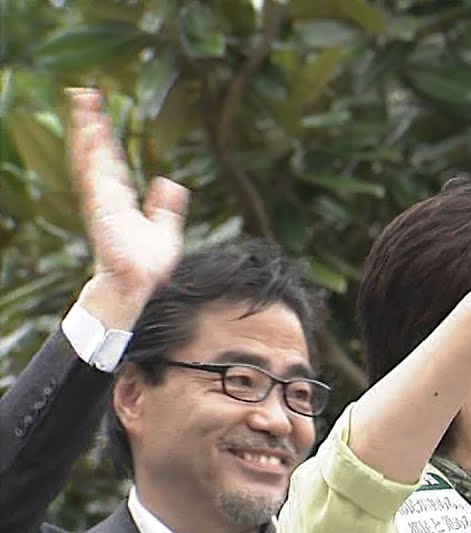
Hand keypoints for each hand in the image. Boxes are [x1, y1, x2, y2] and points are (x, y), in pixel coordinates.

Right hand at [67, 88, 187, 294]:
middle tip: (83, 92)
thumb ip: (166, 207)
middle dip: (89, 123)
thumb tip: (170, 183)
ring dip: (88, 131)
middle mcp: (106, 196)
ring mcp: (102, 202)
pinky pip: (96, 178)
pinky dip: (93, 157)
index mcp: (119, 198)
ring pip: (91, 159)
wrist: (138, 286)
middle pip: (95, 152)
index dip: (106, 136)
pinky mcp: (103, 211)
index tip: (100, 111)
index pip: (112, 159)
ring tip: (85, 104)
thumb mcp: (165, 230)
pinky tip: (92, 136)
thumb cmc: (147, 265)